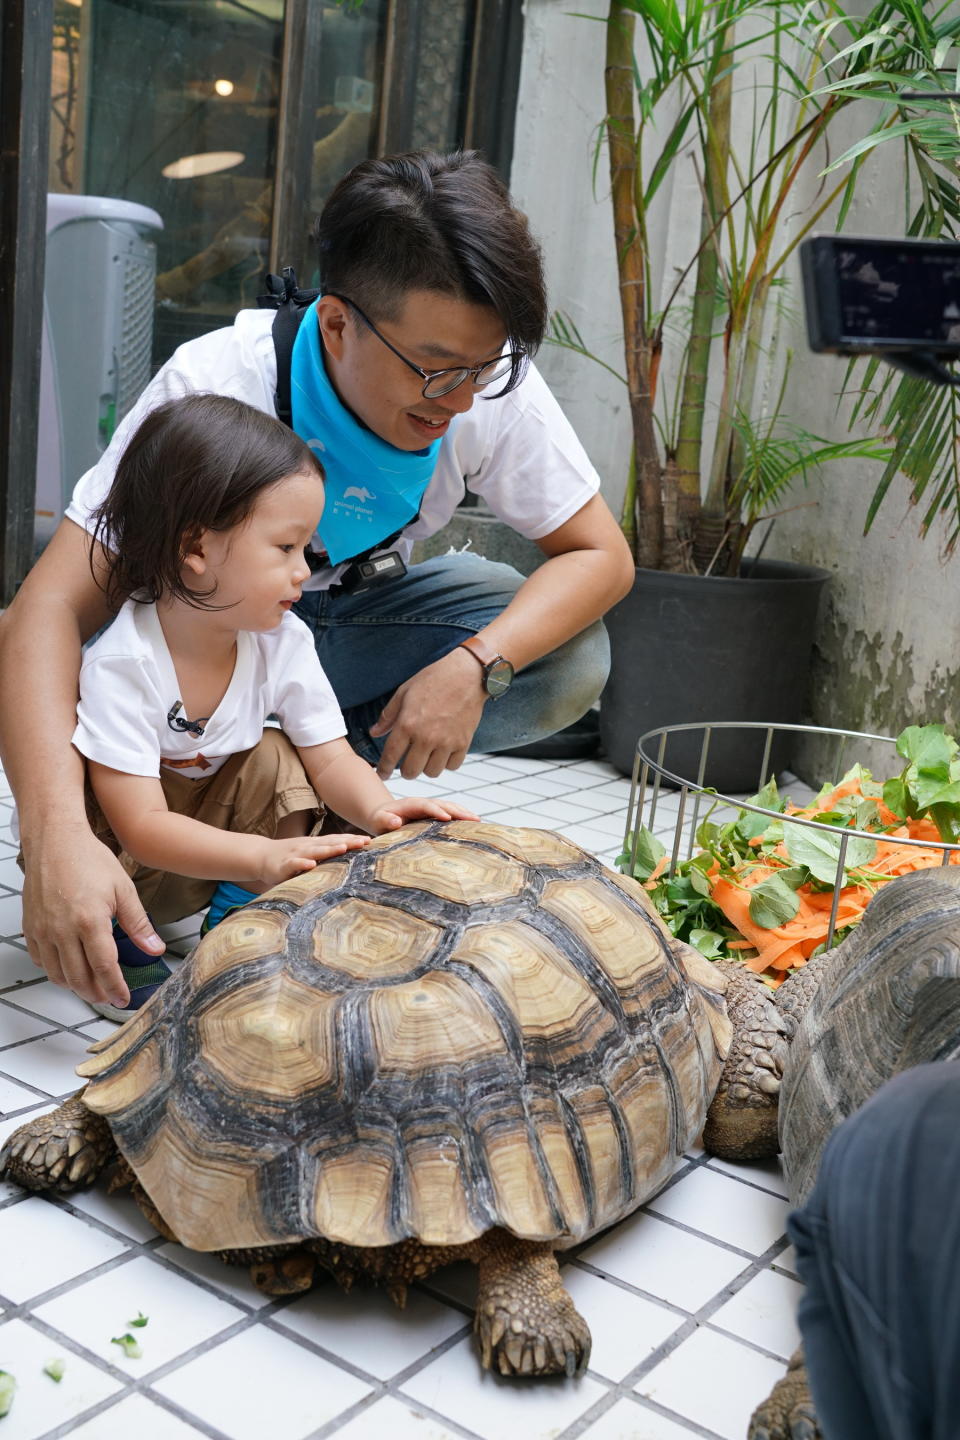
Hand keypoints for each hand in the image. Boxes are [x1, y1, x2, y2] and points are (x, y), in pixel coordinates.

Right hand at [21, 824, 164, 1007]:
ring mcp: (43, 930)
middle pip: (79, 978)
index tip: (123, 999)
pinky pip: (40, 961)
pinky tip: (68, 967)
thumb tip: (155, 948)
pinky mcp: (30, 927)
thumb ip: (138, 924)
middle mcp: (62, 930)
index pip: (104, 967)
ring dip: (76, 986)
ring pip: (57, 974)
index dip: (115, 988)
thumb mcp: (123, 889)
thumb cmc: (88, 858)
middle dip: (97, 993)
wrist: (55, 840)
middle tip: (109, 997)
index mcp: (90, 921)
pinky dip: (55, 970)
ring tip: (92, 986)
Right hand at [253, 832, 369, 889]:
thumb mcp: (309, 853)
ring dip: (329, 850)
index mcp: (315, 845)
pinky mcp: (283, 865)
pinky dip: (302, 864)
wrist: (260, 856)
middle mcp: (307, 847)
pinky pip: (294, 864)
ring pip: (314, 851)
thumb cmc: (289, 857)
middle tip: (364, 842)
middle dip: (347, 842)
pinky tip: (311, 865)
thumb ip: (325, 855)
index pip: (336, 840)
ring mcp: (295, 854)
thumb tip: (349, 858)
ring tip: (343, 848)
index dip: (352, 840)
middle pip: (330, 843)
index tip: (369, 840)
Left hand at [365, 796, 479, 834]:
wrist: (382, 815)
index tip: (447, 818)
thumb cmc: (379, 821)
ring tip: (478, 820)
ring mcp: (430, 807)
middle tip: (474, 819)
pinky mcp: (434, 814)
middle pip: (443, 804)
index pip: (426, 805)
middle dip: (458, 811)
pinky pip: (450, 813)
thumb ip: (386, 820)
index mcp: (411, 804)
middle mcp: (423, 803)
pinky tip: (473, 823)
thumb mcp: (378, 821)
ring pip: (450, 807)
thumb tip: (396, 821)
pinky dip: (461, 816)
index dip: (436, 810)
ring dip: (464, 812)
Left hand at [369, 649, 485, 778]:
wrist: (467, 674)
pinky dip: (447, 763)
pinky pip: (452, 766)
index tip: (383, 774)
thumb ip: (388, 716)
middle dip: (406, 770)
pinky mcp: (463, 743)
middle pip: (411, 771)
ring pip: (432, 772)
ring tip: (427, 756)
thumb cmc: (434, 679)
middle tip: (407, 764)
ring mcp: (446, 742)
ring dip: (427, 767)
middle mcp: (426, 737)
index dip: (384, 769)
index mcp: (407, 724)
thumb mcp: (404, 692)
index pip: (390, 756)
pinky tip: (443, 752)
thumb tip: (374, 732)